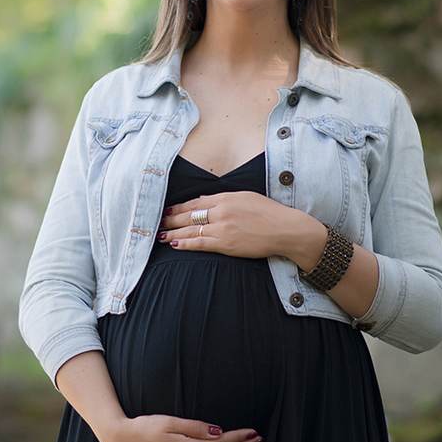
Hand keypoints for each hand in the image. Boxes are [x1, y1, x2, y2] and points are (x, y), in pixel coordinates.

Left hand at [158, 191, 325, 266]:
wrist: (285, 230)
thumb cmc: (268, 213)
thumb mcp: (245, 197)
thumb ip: (223, 198)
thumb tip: (203, 199)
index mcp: (226, 198)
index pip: (195, 202)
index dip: (178, 207)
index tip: (166, 210)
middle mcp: (221, 211)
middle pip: (189, 215)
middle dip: (171, 219)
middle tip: (157, 222)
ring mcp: (223, 228)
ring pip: (191, 229)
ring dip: (173, 232)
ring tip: (160, 234)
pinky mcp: (227, 244)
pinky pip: (201, 243)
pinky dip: (186, 243)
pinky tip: (175, 244)